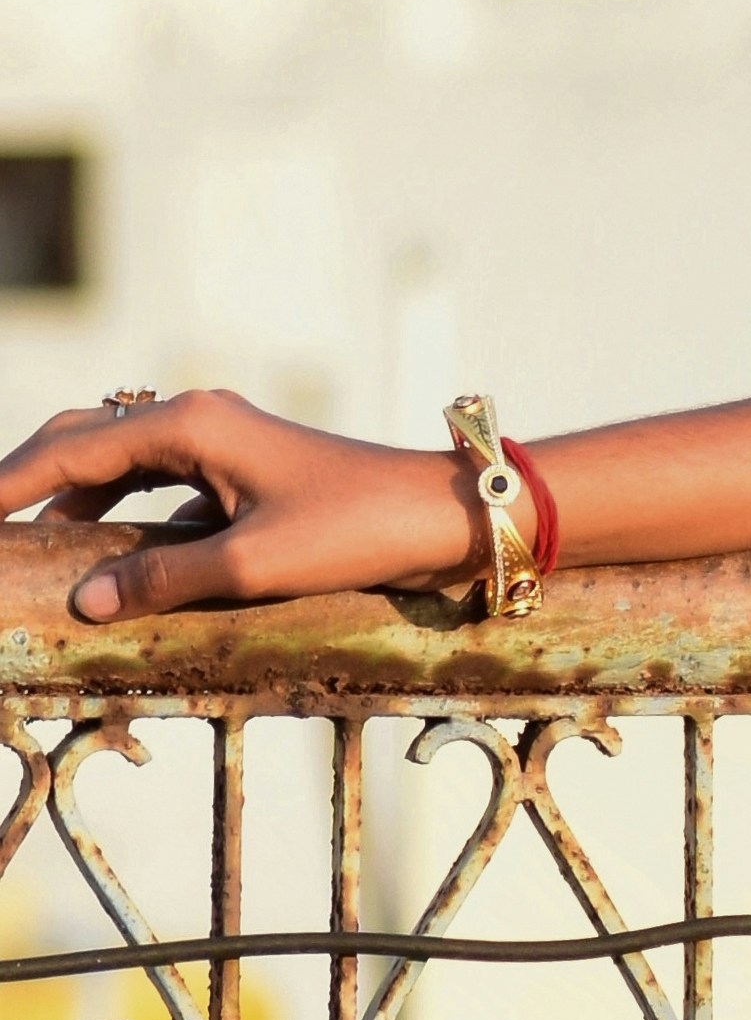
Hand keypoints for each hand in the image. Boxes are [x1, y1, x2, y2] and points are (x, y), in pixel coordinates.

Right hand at [0, 393, 478, 620]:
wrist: (438, 514)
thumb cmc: (353, 529)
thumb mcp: (250, 564)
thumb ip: (161, 578)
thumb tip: (87, 599)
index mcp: (190, 425)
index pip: (71, 450)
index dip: (10, 483)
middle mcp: (199, 420)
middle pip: (87, 440)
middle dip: (31, 478)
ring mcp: (221, 443)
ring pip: (121, 462)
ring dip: (73, 497)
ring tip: (31, 541)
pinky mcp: (241, 471)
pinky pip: (160, 486)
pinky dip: (122, 513)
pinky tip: (106, 552)